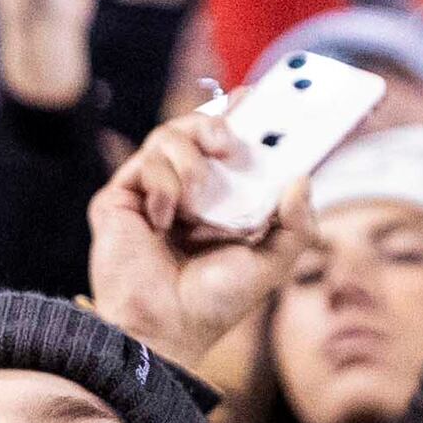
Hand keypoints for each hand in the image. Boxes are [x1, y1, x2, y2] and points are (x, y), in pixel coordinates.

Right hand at [86, 99, 299, 375]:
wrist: (166, 328)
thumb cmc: (214, 303)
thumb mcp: (272, 263)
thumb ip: (296, 224)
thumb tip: (302, 179)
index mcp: (221, 202)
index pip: (232, 145)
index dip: (246, 114)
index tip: (262, 94)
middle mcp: (187, 192)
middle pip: (197, 127)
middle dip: (216, 123)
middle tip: (230, 144)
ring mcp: (151, 192)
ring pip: (168, 136)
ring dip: (190, 160)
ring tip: (197, 199)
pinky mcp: (121, 199)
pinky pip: (146, 161)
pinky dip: (164, 184)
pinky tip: (164, 219)